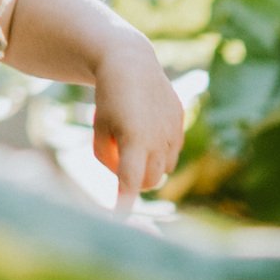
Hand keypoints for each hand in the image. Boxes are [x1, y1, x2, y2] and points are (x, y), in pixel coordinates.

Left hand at [90, 44, 188, 207]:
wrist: (130, 63)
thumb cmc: (108, 99)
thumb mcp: (99, 128)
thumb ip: (108, 157)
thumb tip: (125, 178)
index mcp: (134, 139)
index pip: (131, 181)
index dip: (125, 201)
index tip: (119, 216)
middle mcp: (159, 138)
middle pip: (150, 182)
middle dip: (135, 182)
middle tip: (118, 160)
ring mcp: (173, 131)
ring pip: (164, 168)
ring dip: (149, 166)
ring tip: (132, 139)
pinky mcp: (180, 122)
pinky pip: (172, 151)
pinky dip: (159, 152)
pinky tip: (147, 129)